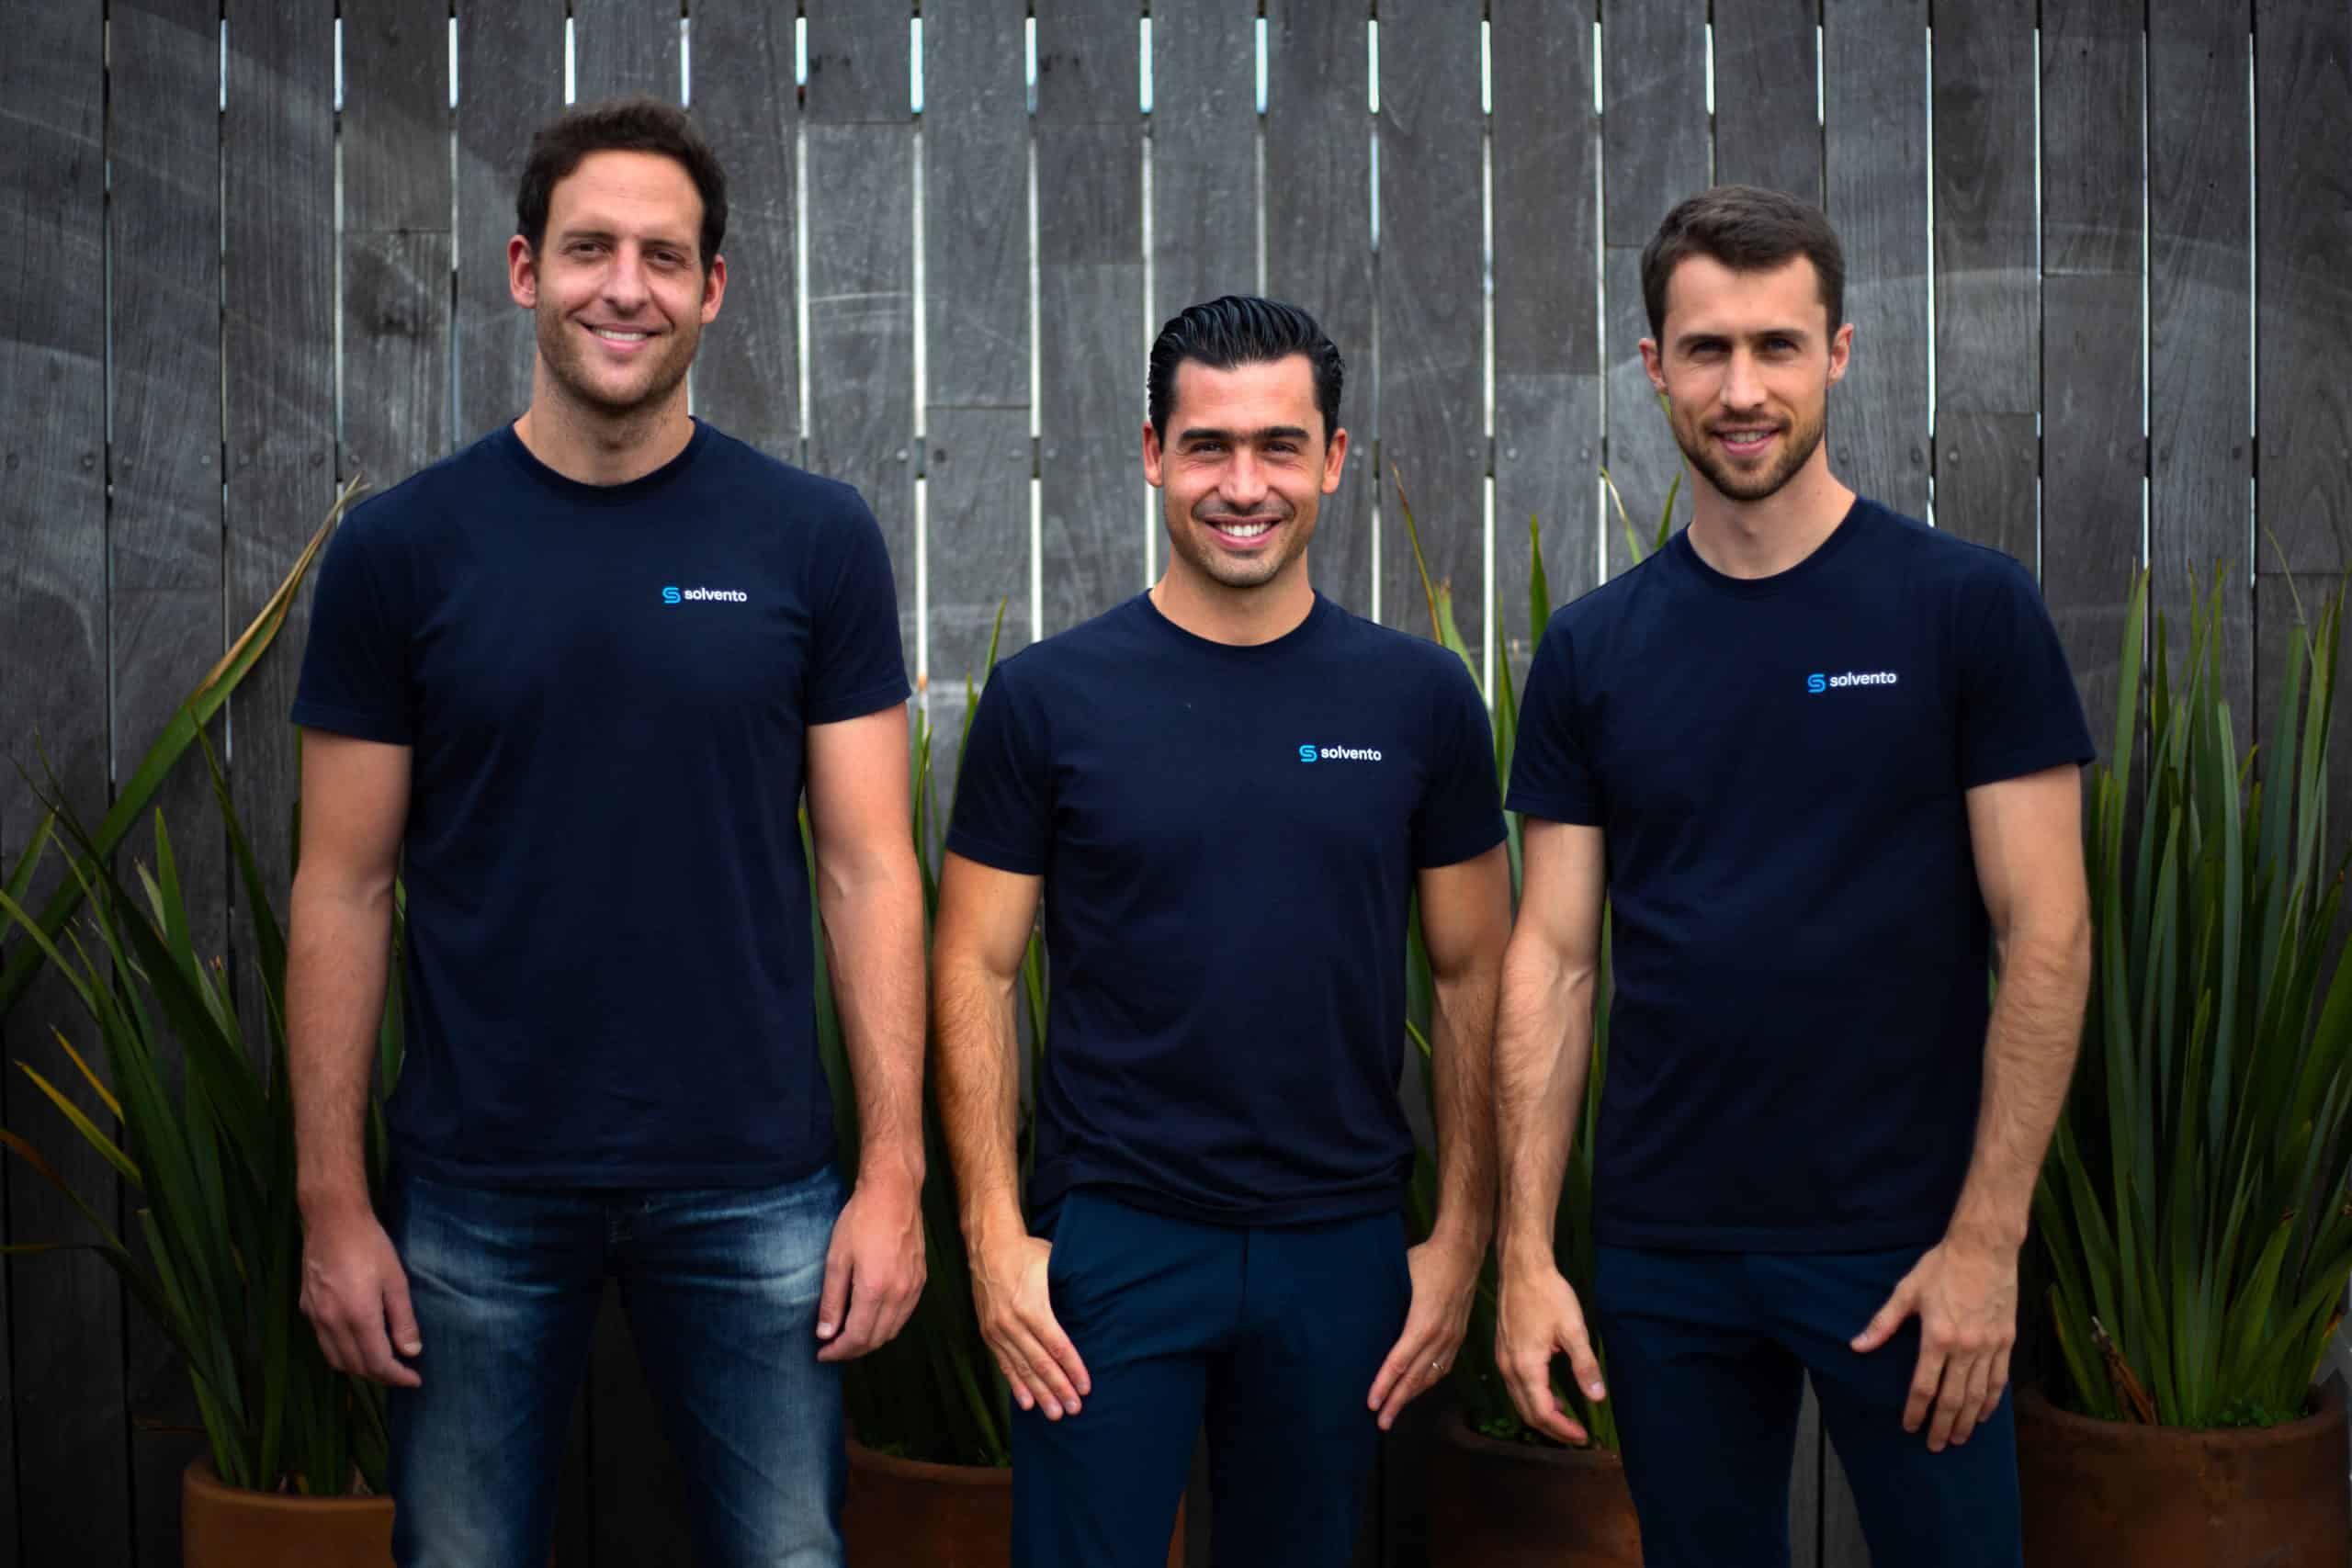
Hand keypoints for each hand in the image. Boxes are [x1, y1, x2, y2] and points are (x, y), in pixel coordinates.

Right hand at [299, 1203, 422, 1387]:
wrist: (332, 1221)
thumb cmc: (370, 1246)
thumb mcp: (396, 1280)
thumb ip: (403, 1319)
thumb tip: (412, 1352)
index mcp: (358, 1317)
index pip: (377, 1363)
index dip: (397, 1376)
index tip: (414, 1380)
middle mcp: (332, 1323)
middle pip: (355, 1366)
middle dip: (380, 1375)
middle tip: (402, 1372)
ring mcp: (315, 1317)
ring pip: (335, 1359)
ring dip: (359, 1368)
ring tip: (381, 1362)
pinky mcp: (306, 1308)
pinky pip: (324, 1343)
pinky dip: (341, 1352)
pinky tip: (357, 1342)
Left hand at [815, 1175, 926, 1362]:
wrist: (895, 1192)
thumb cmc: (861, 1220)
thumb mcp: (837, 1258)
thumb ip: (832, 1299)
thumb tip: (825, 1333)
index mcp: (875, 1289)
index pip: (857, 1338)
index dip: (838, 1351)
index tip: (822, 1352)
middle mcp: (899, 1294)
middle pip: (877, 1339)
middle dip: (852, 1350)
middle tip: (832, 1348)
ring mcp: (914, 1287)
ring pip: (893, 1330)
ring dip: (871, 1340)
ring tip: (850, 1337)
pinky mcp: (921, 1279)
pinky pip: (905, 1315)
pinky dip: (887, 1325)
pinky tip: (872, 1318)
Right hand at [971, 1233, 1090, 1419]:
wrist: (988, 1246)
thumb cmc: (1026, 1253)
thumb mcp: (1052, 1264)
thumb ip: (1068, 1289)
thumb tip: (1095, 1306)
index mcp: (1031, 1306)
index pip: (1057, 1346)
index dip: (1073, 1368)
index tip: (1086, 1387)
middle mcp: (1011, 1322)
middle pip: (1040, 1363)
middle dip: (1059, 1388)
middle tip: (1074, 1409)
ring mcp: (997, 1330)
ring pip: (1021, 1368)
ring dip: (1040, 1393)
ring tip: (1054, 1414)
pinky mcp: (988, 1333)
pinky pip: (1004, 1364)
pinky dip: (1015, 1384)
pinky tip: (1027, 1403)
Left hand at [1367, 1234, 1481, 1429]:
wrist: (1462, 1253)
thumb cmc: (1426, 1261)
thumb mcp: (1398, 1275)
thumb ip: (1382, 1300)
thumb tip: (1355, 1315)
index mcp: (1422, 1323)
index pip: (1399, 1362)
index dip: (1384, 1384)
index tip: (1371, 1403)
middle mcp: (1440, 1337)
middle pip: (1415, 1378)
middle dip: (1396, 1402)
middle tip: (1381, 1423)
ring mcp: (1452, 1339)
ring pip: (1430, 1377)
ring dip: (1411, 1397)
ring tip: (1395, 1413)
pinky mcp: (1458, 1337)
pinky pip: (1442, 1368)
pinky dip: (1428, 1383)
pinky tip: (1417, 1391)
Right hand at [1495, 1263, 1605, 1445]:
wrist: (1522, 1268)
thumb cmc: (1548, 1295)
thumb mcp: (1574, 1329)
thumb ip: (1585, 1366)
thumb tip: (1597, 1398)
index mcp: (1526, 1367)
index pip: (1542, 1413)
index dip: (1563, 1430)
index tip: (1584, 1437)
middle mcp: (1509, 1369)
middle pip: (1527, 1413)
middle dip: (1553, 1429)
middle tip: (1577, 1435)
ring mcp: (1503, 1360)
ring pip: (1519, 1401)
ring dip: (1542, 1415)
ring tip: (1568, 1420)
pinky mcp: (1503, 1352)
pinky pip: (1516, 1387)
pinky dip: (1534, 1399)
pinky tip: (1552, 1394)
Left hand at [1850, 1235, 2017, 1450]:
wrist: (1985, 1249)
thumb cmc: (1941, 1267)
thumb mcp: (1906, 1291)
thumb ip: (1883, 1323)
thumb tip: (1857, 1346)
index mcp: (1937, 1337)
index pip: (1924, 1386)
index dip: (1916, 1411)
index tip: (1909, 1427)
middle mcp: (1965, 1348)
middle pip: (1952, 1398)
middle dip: (1942, 1426)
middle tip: (1935, 1446)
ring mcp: (1989, 1347)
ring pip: (1978, 1395)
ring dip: (1966, 1421)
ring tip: (1957, 1439)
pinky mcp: (2006, 1342)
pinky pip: (1999, 1380)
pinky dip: (1991, 1402)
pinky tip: (1983, 1415)